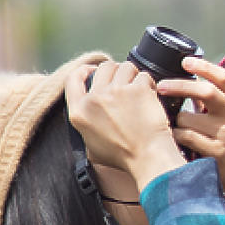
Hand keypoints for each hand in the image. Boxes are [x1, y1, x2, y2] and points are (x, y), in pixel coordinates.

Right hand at [64, 59, 183, 187]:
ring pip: (125, 67)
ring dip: (134, 75)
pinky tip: (151, 96)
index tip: (93, 70)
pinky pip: (144, 76)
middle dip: (116, 71)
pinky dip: (150, 84)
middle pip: (104, 68)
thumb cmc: (123, 157)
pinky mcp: (137, 89)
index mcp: (79, 112)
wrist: (147, 157)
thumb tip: (87, 120)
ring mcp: (116, 91)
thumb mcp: (91, 146)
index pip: (72, 78)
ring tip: (140, 90)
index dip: (84, 70)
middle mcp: (94, 99)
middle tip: (126, 82)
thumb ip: (86, 129)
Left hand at [160, 57, 224, 224]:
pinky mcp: (217, 151)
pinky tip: (175, 141)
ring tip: (173, 127)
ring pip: (188, 118)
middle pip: (206, 92)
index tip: (185, 61)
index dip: (203, 67)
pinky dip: (175, 137)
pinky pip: (186, 137)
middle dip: (180, 86)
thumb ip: (207, 96)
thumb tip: (181, 74)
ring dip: (175, 121)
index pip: (222, 77)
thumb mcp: (222, 113)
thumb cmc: (223, 137)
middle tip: (161, 85)